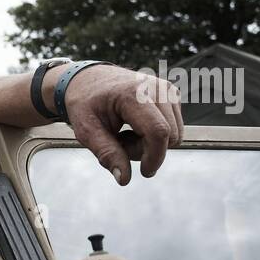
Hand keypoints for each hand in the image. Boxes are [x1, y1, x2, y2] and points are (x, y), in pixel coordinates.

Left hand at [62, 65, 183, 184]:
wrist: (88, 79)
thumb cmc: (85, 104)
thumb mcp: (86, 130)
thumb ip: (106, 153)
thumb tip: (124, 179)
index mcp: (133, 94)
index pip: (158, 131)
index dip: (154, 157)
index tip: (144, 172)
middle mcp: (156, 88)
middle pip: (169, 136)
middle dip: (146, 150)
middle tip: (118, 142)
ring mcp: (167, 90)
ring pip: (174, 134)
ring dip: (150, 144)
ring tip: (125, 134)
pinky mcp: (171, 95)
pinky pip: (173, 128)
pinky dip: (154, 135)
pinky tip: (134, 127)